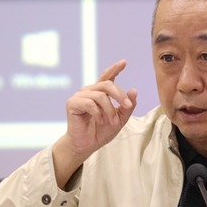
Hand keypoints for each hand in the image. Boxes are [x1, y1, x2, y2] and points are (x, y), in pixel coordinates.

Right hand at [52, 60, 136, 187]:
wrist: (87, 145)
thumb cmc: (101, 131)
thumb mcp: (120, 119)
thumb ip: (127, 106)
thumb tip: (134, 90)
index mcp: (100, 93)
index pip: (108, 76)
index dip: (115, 68)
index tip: (124, 62)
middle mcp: (89, 91)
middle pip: (108, 84)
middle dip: (120, 95)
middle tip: (127, 107)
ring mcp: (80, 96)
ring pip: (100, 95)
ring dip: (110, 110)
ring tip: (112, 122)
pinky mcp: (72, 103)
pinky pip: (89, 103)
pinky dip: (98, 113)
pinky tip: (100, 121)